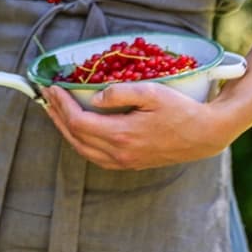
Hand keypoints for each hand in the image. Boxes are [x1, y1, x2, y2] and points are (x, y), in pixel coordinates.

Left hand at [41, 82, 233, 170]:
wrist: (205, 135)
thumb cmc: (182, 110)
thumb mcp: (152, 92)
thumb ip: (120, 93)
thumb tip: (94, 98)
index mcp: (122, 135)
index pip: (78, 122)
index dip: (61, 104)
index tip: (51, 87)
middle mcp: (119, 153)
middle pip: (75, 137)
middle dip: (57, 116)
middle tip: (46, 96)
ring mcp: (124, 162)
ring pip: (83, 150)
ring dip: (65, 130)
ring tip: (56, 111)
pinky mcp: (130, 163)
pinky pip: (95, 156)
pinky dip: (80, 141)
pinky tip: (79, 129)